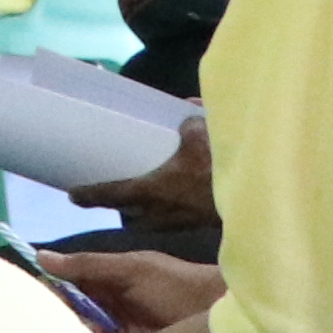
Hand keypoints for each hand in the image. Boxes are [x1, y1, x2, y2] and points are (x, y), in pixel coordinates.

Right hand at [43, 246, 222, 332]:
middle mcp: (109, 305)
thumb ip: (88, 265)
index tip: (42, 297)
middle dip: (64, 316)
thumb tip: (40, 256)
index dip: (52, 288)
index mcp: (107, 279)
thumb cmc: (177, 286)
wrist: (221, 316)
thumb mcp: (132, 269)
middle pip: (71, 310)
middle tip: (68, 321)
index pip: (67, 283)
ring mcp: (119, 331)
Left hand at [79, 115, 215, 230]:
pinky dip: (165, 215)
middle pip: (129, 214)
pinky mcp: (200, 225)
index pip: (113, 194)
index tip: (73, 195)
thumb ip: (190, 119)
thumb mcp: (201, 133)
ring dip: (141, 213)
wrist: (260, 197)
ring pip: (151, 222)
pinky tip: (172, 203)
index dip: (91, 195)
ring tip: (137, 200)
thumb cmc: (222, 167)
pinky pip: (173, 223)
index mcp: (154, 189)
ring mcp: (182, 222)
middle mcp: (162, 211)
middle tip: (106, 194)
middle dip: (116, 206)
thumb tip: (186, 107)